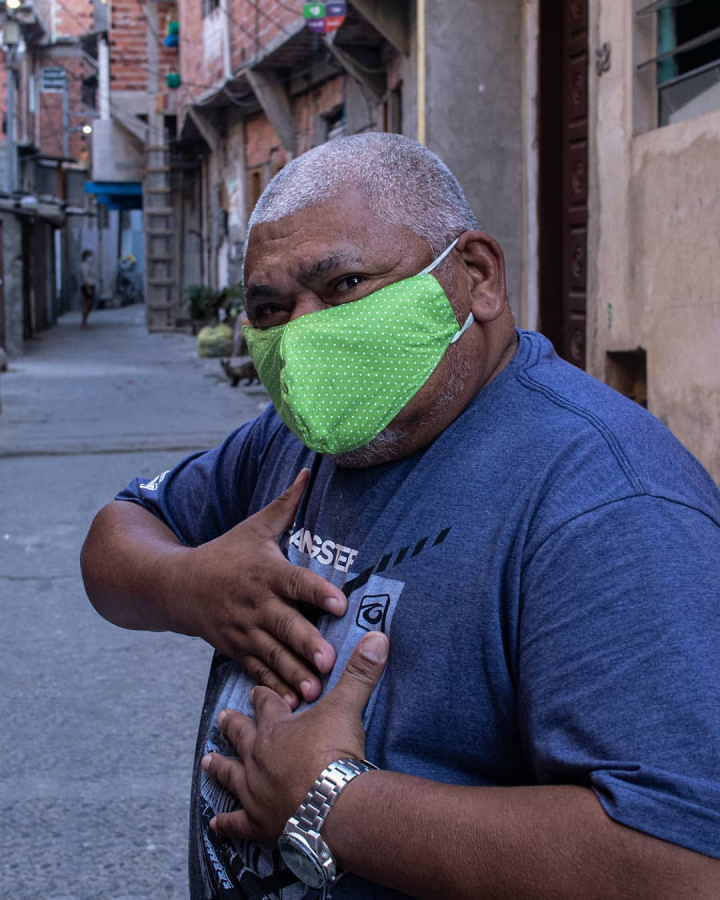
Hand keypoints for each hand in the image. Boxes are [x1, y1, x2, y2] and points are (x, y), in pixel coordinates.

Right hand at [183, 469, 346, 705]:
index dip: (318, 591)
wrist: (177, 586)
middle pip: (283, 624)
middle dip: (305, 643)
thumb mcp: (255, 527)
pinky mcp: (234, 649)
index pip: (295, 581)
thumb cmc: (227, 554)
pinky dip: (271, 686)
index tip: (341, 603)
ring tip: (315, 691)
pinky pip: (255, 670)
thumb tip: (308, 468)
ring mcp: (242, 629)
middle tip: (329, 659)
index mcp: (265, 571)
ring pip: (270, 653)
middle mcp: (255, 602)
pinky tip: (291, 705)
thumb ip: (286, 504)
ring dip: (292, 673)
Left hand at [201, 631, 388, 844]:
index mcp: (277, 728)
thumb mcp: (348, 706)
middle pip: (242, 736)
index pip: (266, 705)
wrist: (331, 805)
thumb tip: (377, 635)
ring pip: (231, 774)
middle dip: (233, 725)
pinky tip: (215, 823)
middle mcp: (259, 757)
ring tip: (207, 760)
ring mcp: (255, 791)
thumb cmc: (335, 753)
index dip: (262, 697)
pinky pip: (236, 822)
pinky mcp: (258, 822)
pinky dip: (226, 823)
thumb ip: (360, 672)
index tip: (255, 690)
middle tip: (222, 717)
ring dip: (219, 767)